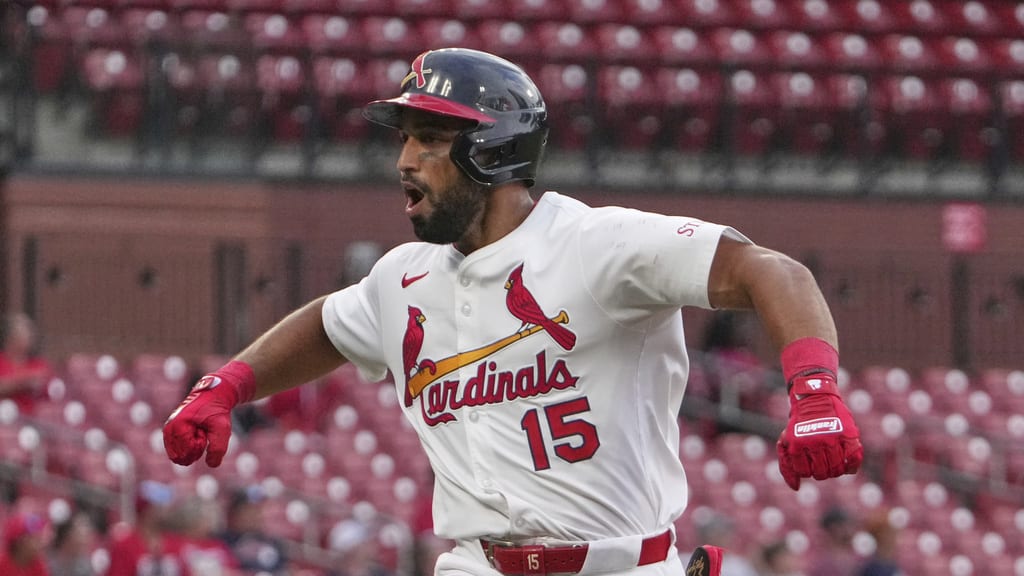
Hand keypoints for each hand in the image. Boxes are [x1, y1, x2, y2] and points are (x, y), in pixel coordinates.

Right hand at [162, 361, 253, 466]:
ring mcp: (167, 429)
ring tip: (199, 431)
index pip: (187, 452)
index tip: (205, 430)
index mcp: (178, 425)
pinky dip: (188, 445)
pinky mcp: (169, 431)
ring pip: (177, 455)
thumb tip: (211, 465)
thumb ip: (218, 448)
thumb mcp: (223, 429)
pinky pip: (176, 451)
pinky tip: (196, 432)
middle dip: (195, 448)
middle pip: (180, 456)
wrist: (213, 395)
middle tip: (202, 432)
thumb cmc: (218, 411)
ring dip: (192, 447)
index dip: (200, 445)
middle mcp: (169, 427)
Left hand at [776, 372, 862, 489]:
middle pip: (822, 473)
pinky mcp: (848, 434)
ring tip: (833, 461)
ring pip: (837, 469)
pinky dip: (852, 465)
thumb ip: (787, 465)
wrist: (815, 397)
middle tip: (823, 463)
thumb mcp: (786, 441)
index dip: (808, 470)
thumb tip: (795, 488)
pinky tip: (848, 464)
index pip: (805, 472)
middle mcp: (815, 442)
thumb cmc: (799, 424)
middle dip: (822, 472)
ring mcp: (833, 438)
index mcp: (797, 444)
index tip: (810, 462)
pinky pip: (854, 459)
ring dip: (836, 470)